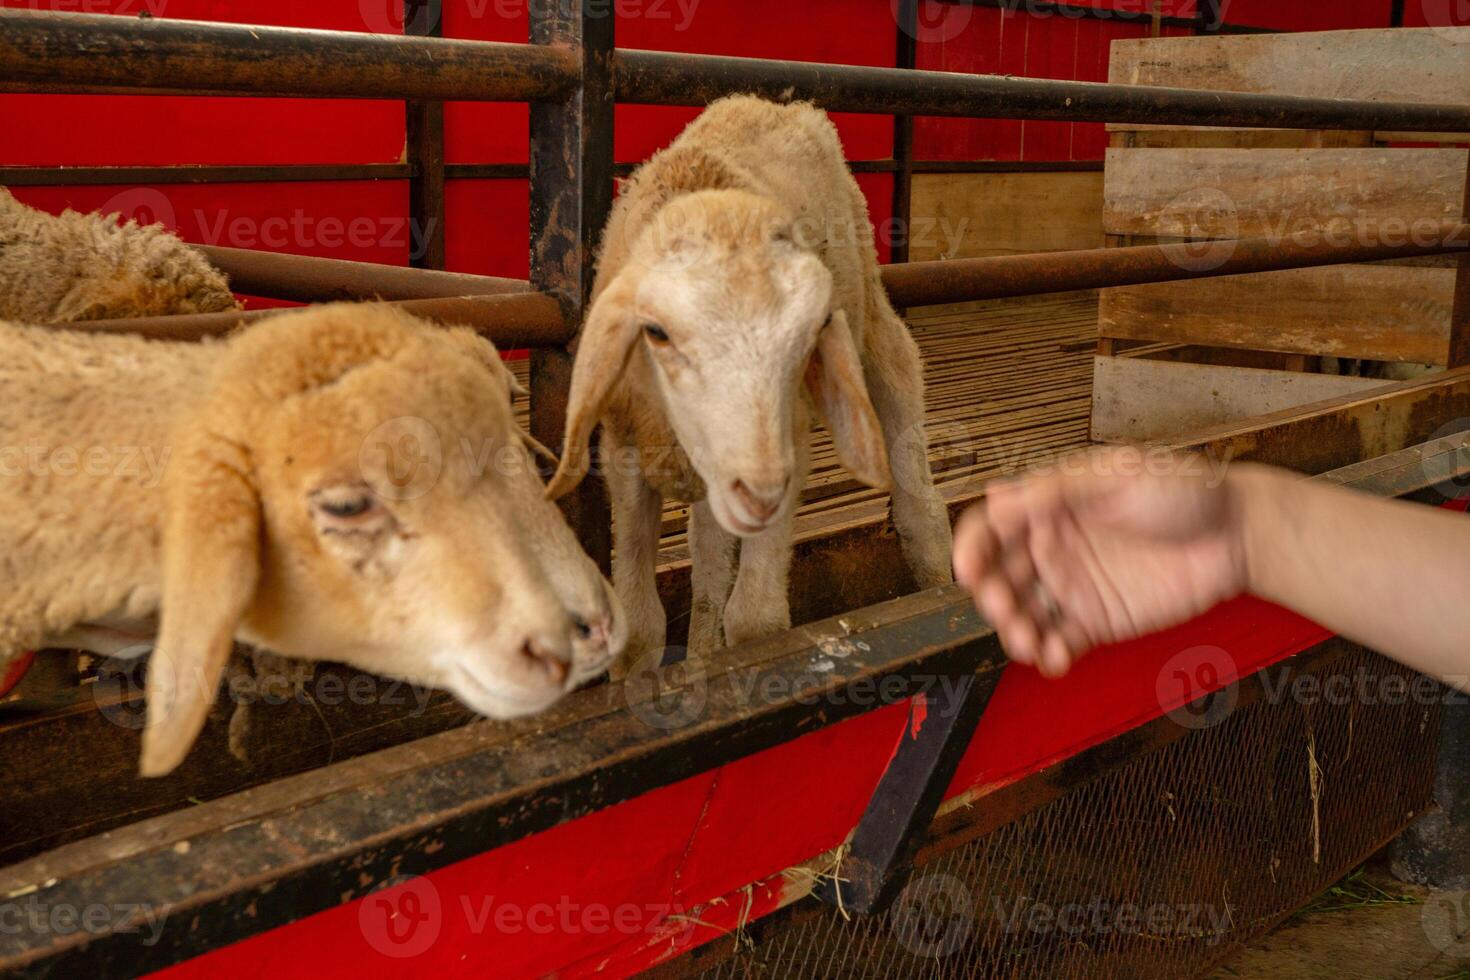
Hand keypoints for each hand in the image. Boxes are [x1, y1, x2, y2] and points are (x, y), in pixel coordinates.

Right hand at [952, 448, 1255, 676]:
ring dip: (1014, 631)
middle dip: (991, 597)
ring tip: (1030, 643)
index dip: (970, 547)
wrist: (1238, 532)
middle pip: (998, 577)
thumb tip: (997, 497)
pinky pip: (1059, 641)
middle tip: (1004, 609)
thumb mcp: (1118, 476)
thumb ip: (1058, 491)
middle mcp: (1052, 548)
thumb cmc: (1182, 488)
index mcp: (1048, 506)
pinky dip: (1049, 654)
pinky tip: (1056, 658)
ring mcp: (1073, 586)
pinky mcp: (1097, 620)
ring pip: (1022, 614)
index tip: (968, 570)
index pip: (990, 527)